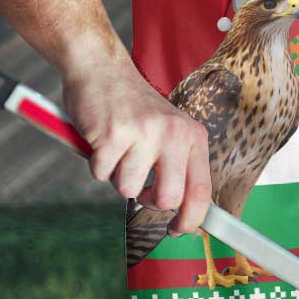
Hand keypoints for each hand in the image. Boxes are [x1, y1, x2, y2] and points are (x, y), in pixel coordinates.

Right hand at [61, 58, 212, 236]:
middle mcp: (174, 134)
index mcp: (192, 136)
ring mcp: (144, 133)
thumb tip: (182, 213)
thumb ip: (178, 166)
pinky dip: (97, 164)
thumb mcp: (168, 131)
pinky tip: (101, 140)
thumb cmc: (133, 107)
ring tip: (118, 149)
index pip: (202, 191)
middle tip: (138, 184)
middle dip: (148, 201)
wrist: (101, 68)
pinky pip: (101, 174)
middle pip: (168, 199)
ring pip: (128, 190)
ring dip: (117, 176)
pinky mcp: (113, 134)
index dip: (191, 220)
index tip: (177, 230)